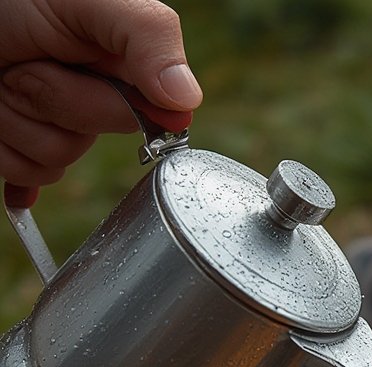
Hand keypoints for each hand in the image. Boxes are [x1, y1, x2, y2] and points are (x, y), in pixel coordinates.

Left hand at [0, 0, 202, 206]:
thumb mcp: (90, 1)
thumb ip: (148, 38)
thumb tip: (186, 102)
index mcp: (120, 69)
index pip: (150, 120)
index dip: (120, 107)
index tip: (98, 76)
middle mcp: (88, 100)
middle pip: (89, 141)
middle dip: (53, 102)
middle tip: (29, 62)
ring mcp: (49, 126)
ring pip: (50, 160)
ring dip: (17, 119)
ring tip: (2, 76)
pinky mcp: (18, 148)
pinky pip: (25, 177)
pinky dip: (7, 156)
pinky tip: (1, 123)